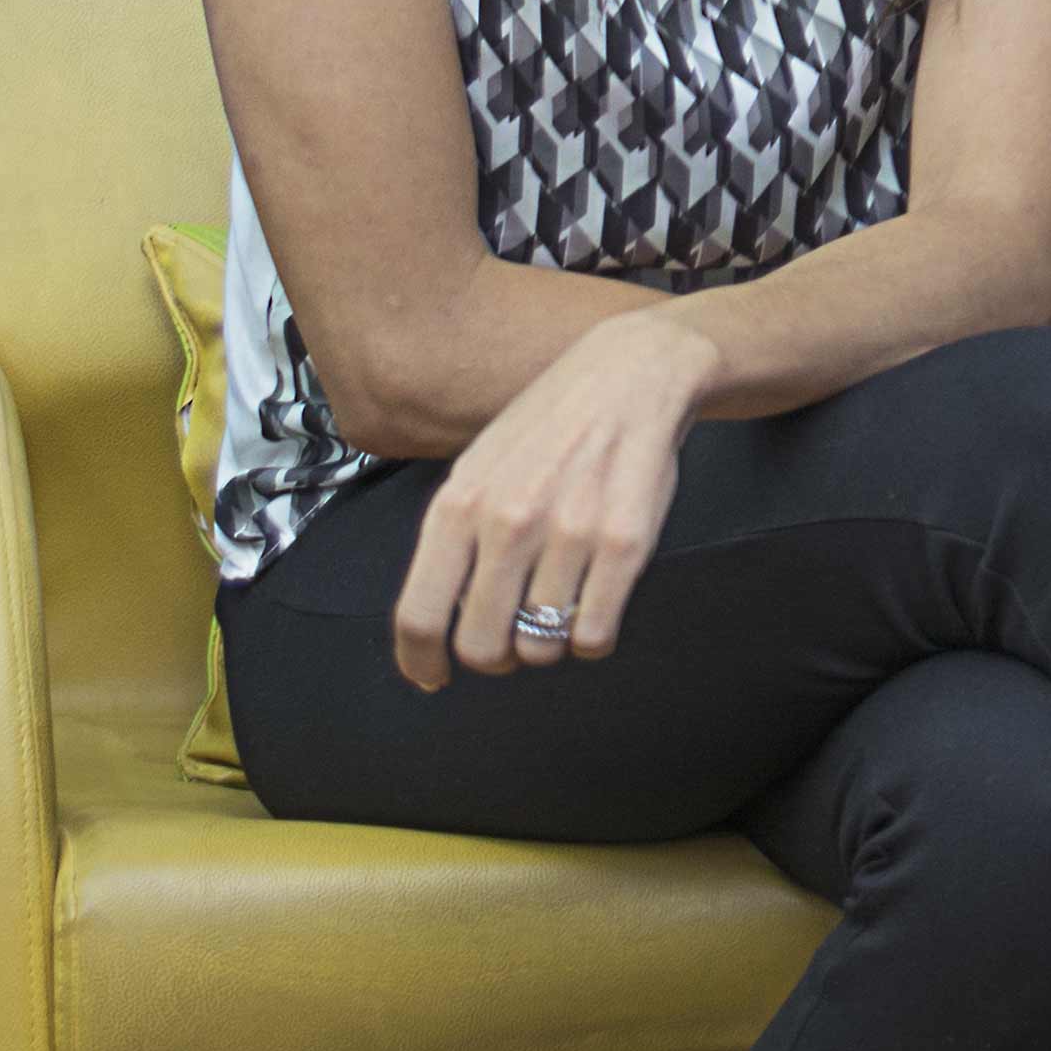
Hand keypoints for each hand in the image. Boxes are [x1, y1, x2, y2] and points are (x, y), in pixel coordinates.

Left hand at [393, 305, 716, 691]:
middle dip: (493, 656)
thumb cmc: (549, 425)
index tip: (431, 677)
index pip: (419, 614)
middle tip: (510, 637)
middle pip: (481, 646)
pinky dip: (590, 637)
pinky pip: (594, 636)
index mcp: (460, 503)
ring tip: (558, 604)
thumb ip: (453, 537)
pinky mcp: (625, 544)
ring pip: (541, 648)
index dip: (420, 662)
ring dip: (546, 642)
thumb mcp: (478, 466)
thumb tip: (438, 618)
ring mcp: (569, 534)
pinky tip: (592, 604)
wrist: (631, 374)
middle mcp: (508, 522)